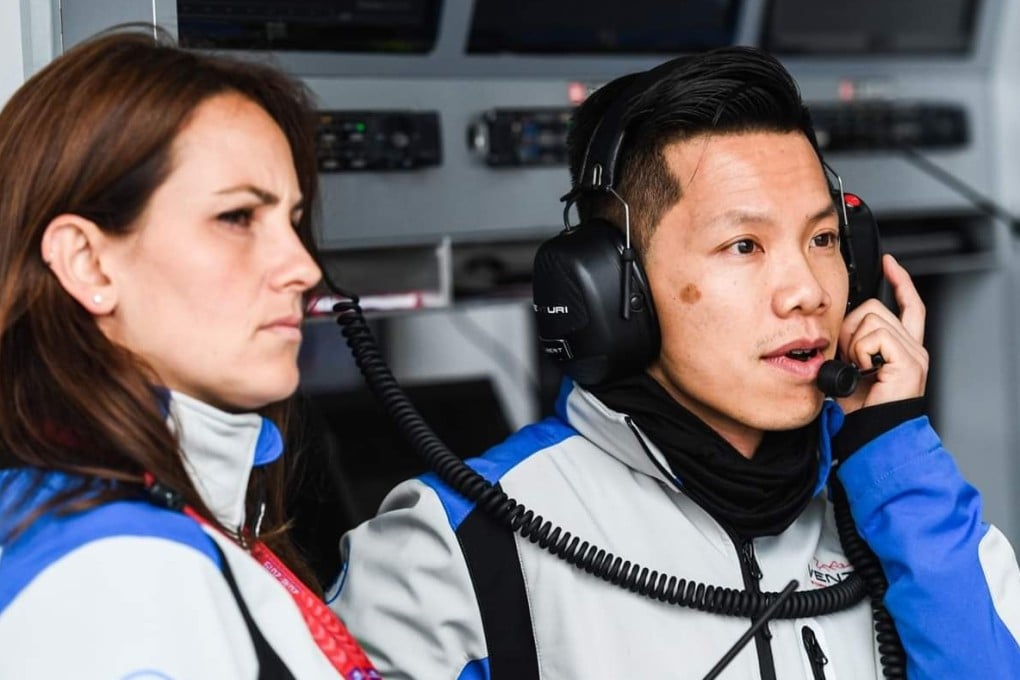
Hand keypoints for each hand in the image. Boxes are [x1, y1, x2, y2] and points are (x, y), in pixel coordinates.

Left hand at [836, 254, 927, 413]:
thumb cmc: (856, 412)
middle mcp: (912, 348)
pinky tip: (863, 369)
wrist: (868, 436)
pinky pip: (875, 336)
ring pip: (871, 319)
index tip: (888, 264)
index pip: (907, 305)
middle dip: (850, 328)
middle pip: (875, 308)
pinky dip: (861, 351)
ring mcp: (913, 354)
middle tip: (847, 357)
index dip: (899, 282)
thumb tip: (833, 330)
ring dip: (853, 342)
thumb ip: (849, 347)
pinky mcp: (910, 361)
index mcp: (901, 349)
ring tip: (856, 368)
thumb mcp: (848, 370)